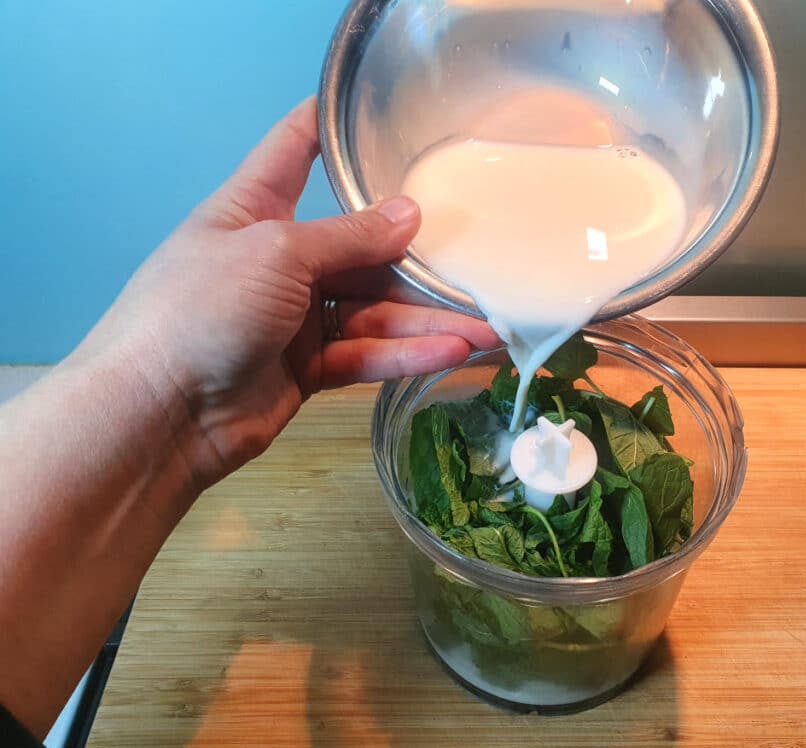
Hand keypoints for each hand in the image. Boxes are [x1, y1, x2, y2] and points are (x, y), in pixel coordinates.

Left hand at [79, 96, 497, 487]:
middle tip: (480, 259)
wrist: (159, 414)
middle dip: (416, 256)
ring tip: (486, 325)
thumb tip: (411, 215)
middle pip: (359, 246)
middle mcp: (279, 258)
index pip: (295, 151)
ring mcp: (295, 316)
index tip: (384, 115)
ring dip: (426, 318)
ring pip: (372, 308)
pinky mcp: (309, 367)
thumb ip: (348, 237)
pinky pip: (366, 353)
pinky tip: (451, 352)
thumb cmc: (202, 308)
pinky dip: (405, 354)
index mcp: (255, 209)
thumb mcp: (276, 253)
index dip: (333, 127)